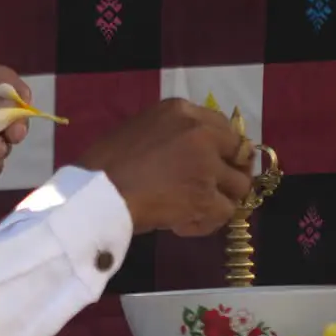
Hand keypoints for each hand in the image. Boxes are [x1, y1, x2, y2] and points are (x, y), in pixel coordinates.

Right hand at [76, 99, 253, 236]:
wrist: (96, 193)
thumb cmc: (103, 163)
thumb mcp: (139, 128)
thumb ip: (170, 134)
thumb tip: (186, 152)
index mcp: (181, 110)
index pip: (223, 127)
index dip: (224, 148)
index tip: (218, 162)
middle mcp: (200, 132)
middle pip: (240, 153)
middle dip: (231, 172)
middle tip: (217, 188)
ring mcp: (207, 165)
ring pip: (239, 186)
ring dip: (221, 200)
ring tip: (195, 210)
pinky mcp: (206, 197)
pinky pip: (225, 213)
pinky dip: (206, 223)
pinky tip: (182, 225)